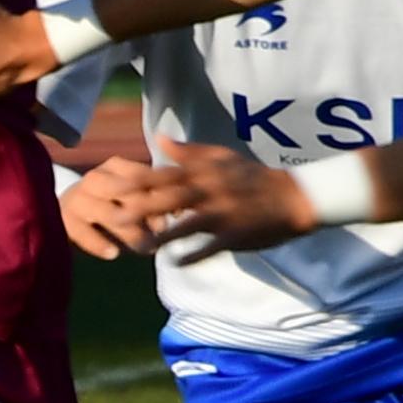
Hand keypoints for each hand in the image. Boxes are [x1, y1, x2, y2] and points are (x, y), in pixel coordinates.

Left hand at [79, 149, 315, 257]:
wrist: (292, 196)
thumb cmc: (252, 176)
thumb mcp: (221, 157)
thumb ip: (188, 152)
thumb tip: (158, 138)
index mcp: (205, 172)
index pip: (164, 175)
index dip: (136, 181)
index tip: (110, 186)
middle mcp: (211, 190)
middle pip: (170, 198)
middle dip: (140, 208)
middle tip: (113, 218)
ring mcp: (224, 213)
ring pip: (188, 224)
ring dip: (163, 236)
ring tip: (140, 247)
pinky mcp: (236, 234)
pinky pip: (212, 246)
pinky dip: (194, 254)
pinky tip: (176, 263)